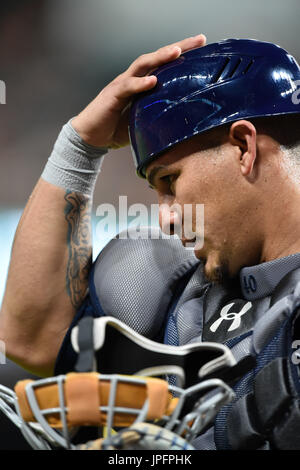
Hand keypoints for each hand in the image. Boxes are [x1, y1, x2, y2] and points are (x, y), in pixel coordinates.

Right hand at [71, 34, 205, 148]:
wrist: (91, 137)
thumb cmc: (116, 129)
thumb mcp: (144, 123)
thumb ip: (159, 118)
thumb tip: (182, 123)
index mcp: (142, 84)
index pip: (164, 65)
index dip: (182, 54)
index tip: (202, 46)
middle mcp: (133, 79)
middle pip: (156, 57)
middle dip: (178, 47)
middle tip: (199, 40)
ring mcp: (122, 84)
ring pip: (142, 65)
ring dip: (160, 57)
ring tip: (176, 52)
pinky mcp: (113, 96)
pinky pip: (127, 86)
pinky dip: (140, 84)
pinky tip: (153, 81)